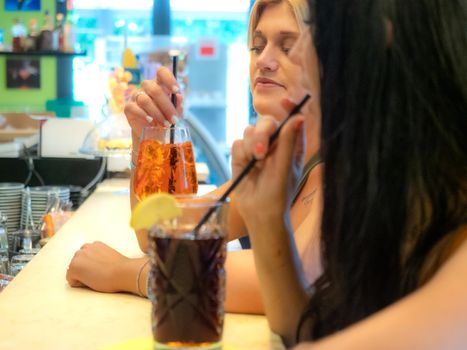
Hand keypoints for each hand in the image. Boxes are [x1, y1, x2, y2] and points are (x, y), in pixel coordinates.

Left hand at [66, 241, 130, 292]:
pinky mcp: (74, 267)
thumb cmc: (120, 269)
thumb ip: (99, 258)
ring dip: (81, 275)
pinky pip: (70, 279)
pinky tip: (91, 282)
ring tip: (95, 278)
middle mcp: (85, 248)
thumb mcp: (108, 258)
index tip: (102, 270)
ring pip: (73, 270)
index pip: (86, 257)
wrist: (123, 272)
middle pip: (78, 263)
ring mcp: (78, 256)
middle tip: (98, 275)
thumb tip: (93, 267)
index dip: (92, 267)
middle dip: (84, 270)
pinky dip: (78, 283)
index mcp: (95, 245)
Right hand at [124, 66, 183, 142]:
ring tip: (166, 124)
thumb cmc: (165, 119)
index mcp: (159, 84)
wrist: (153, 134)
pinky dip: (145, 116)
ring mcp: (136, 96)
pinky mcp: (129, 107)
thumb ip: (178, 105)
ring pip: (145, 100)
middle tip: (174, 119)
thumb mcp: (175, 113)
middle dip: (167, 106)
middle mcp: (146, 87)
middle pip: (154, 89)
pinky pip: (135, 108)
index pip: (161, 72)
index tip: (176, 91)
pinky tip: (152, 123)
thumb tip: (179, 96)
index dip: (169, 79)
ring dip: (158, 114)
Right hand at [231, 104, 305, 228]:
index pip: (291, 119)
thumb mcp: (285, 167)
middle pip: (266, 122)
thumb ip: (288, 142)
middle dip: (262, 133)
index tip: (284, 101)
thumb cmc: (279, 194)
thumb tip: (299, 117)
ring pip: (249, 131)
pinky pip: (237, 143)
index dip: (289, 107)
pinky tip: (246, 166)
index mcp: (291, 145)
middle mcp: (274, 145)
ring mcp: (257, 150)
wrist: (259, 214)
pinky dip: (241, 153)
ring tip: (255, 163)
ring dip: (251, 145)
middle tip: (260, 152)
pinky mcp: (241, 157)